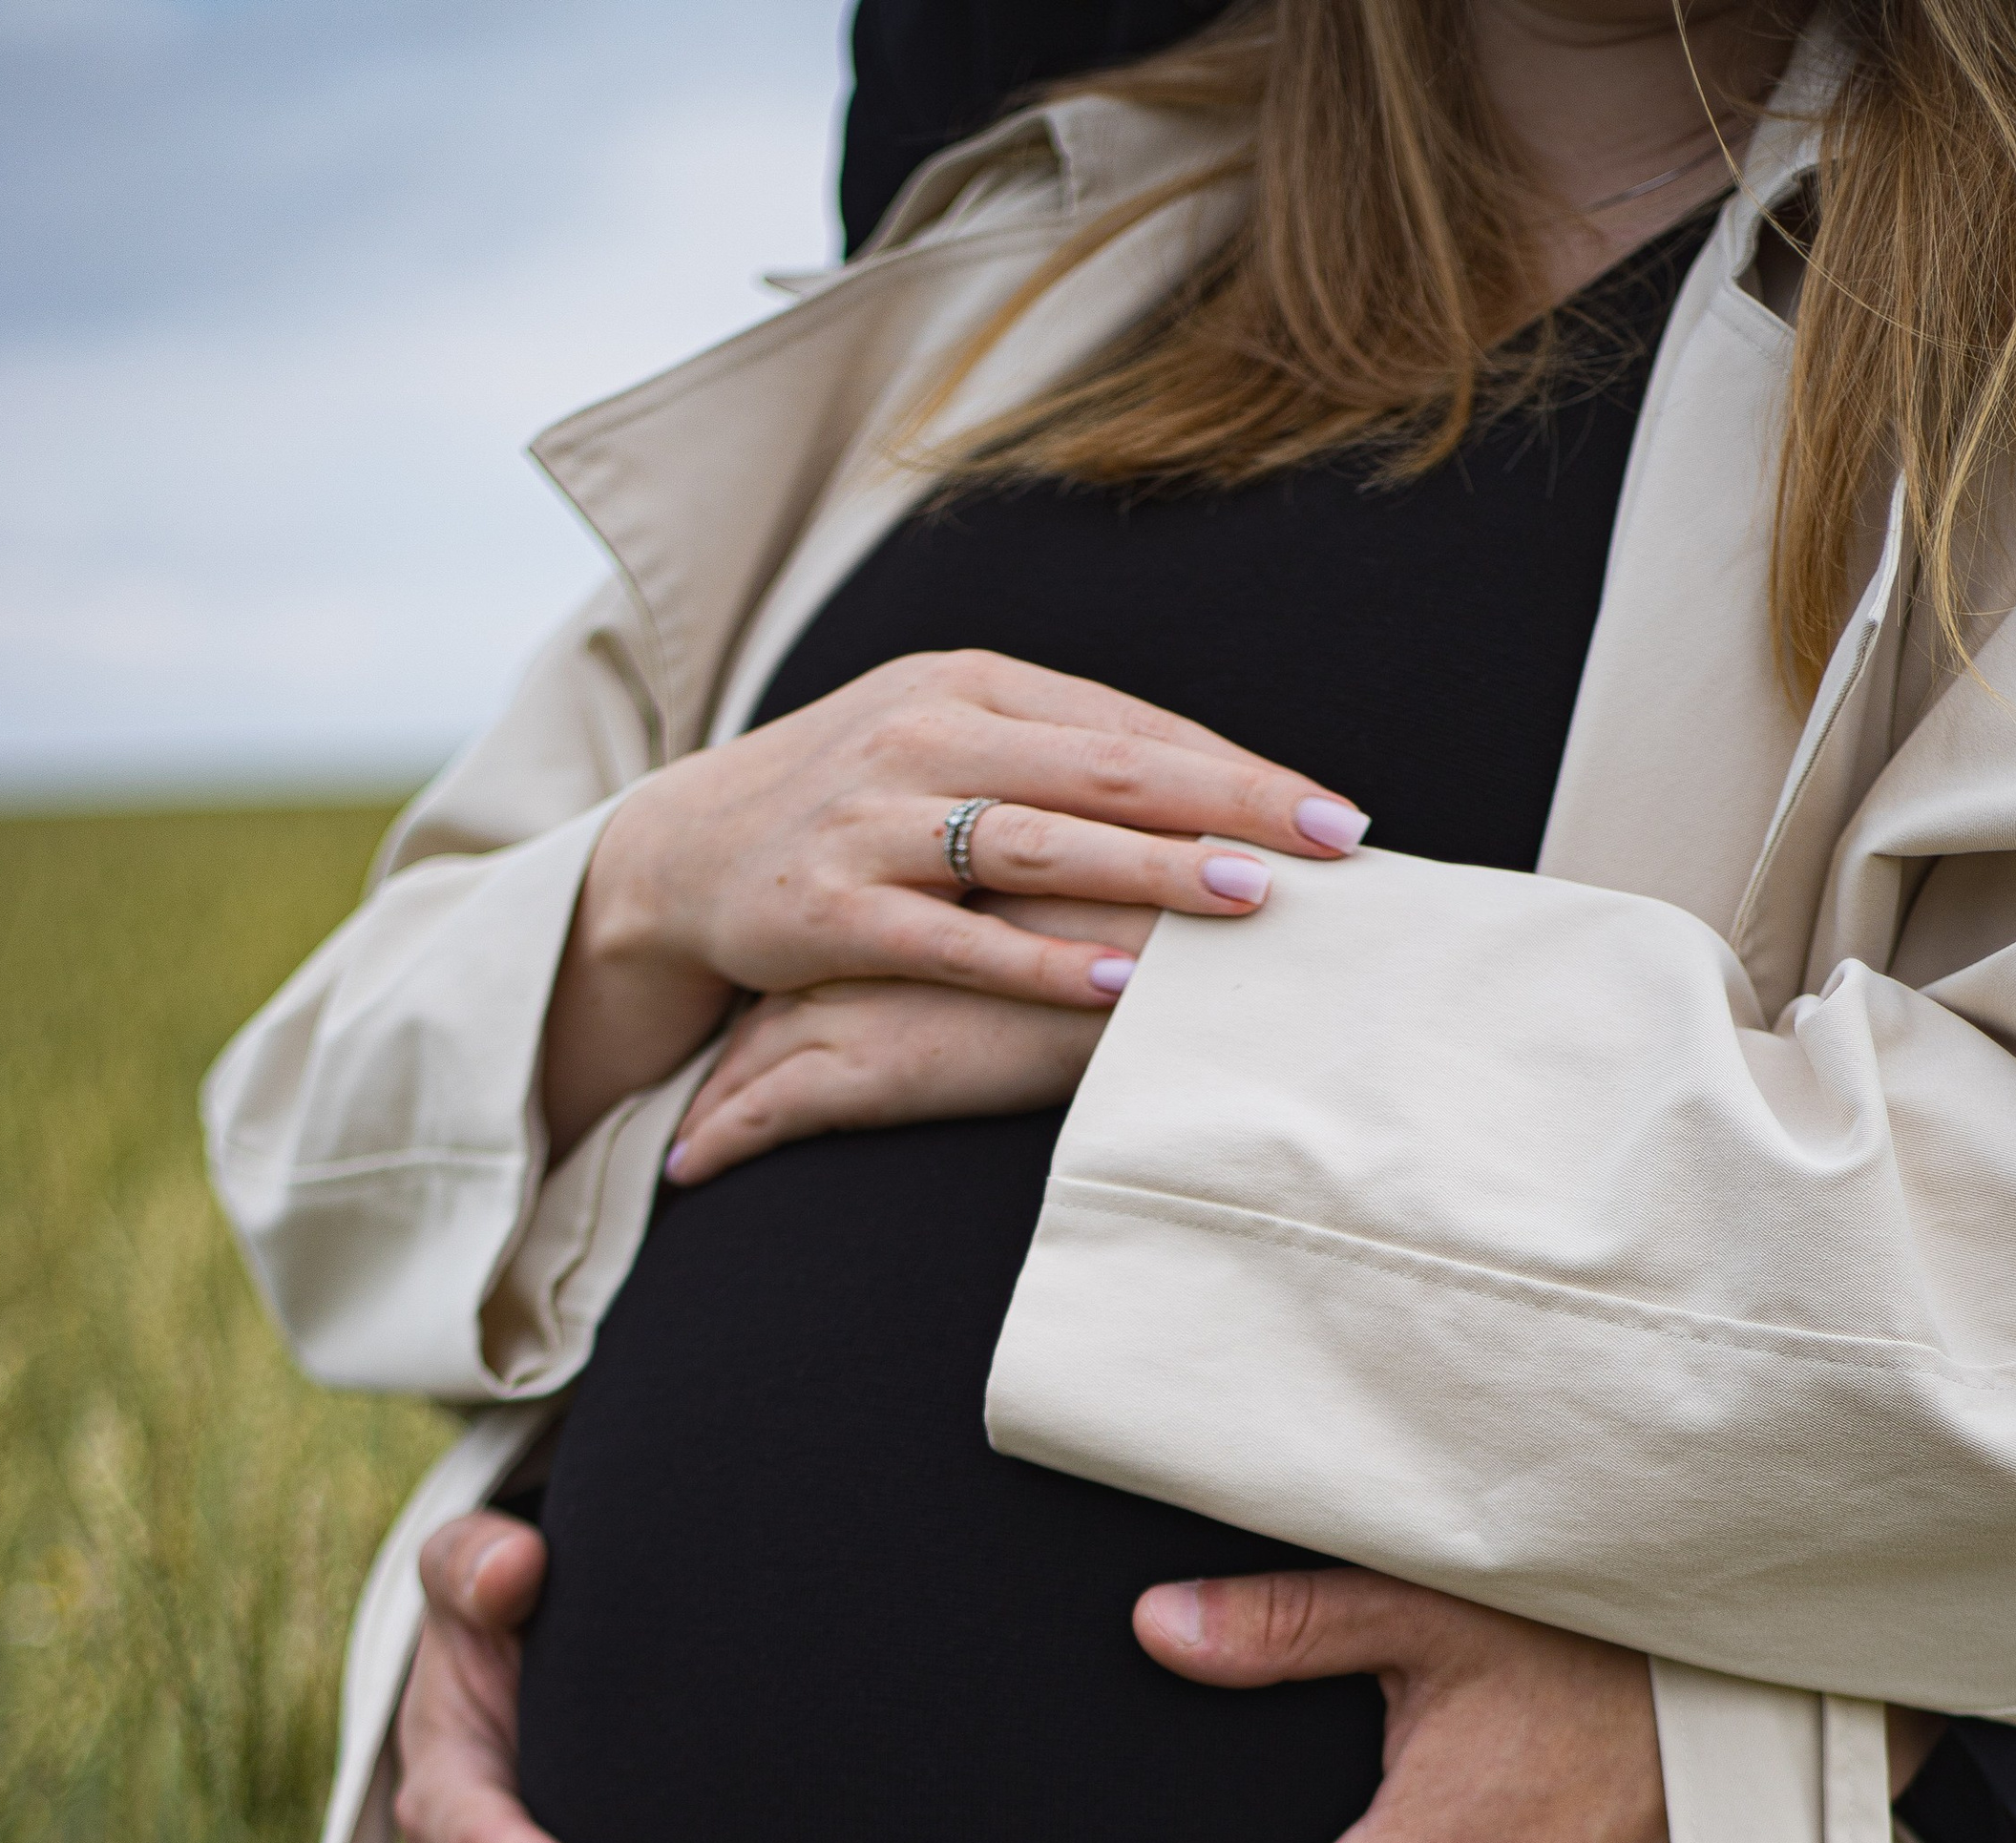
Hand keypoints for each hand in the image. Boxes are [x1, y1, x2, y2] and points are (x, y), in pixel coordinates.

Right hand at [545, 651, 1366, 1150]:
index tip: (1336, 816)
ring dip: (1151, 872)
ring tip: (1250, 900)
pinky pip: (952, 941)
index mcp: (970, 684)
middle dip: (1230, 809)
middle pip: (1105, 770)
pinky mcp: (829, 910)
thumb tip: (1209, 791)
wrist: (679, 853)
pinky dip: (1038, 964)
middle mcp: (924, 736)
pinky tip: (1118, 986)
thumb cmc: (850, 801)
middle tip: (1332, 847)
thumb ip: (1056, 756)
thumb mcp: (946, 744)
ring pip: (1036, 845)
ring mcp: (872, 821)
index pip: (1130, 725)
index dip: (1239, 770)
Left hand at [664, 897, 1145, 1186]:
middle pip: (796, 974)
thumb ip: (1106, 917)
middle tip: (703, 1056)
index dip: (828, 953)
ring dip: (716, 1088)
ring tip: (681, 1128)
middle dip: (749, 1017)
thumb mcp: (1132, 919)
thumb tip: (1139, 941)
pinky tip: (686, 1169)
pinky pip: (765, 1113)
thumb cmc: (1176, 947)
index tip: (797, 978)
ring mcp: (862, 996)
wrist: (1170, 979)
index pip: (869, 910)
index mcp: (946, 882)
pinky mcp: (861, 1071)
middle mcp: (886, 924)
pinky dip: (721, 1140)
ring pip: (757, 1044)